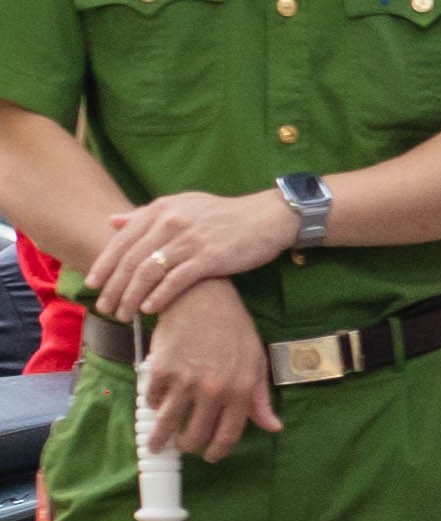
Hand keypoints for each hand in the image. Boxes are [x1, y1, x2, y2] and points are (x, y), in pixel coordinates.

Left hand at [88, 190, 297, 321]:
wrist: (267, 218)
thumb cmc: (225, 216)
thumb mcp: (183, 206)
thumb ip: (147, 214)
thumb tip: (113, 221)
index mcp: (161, 209)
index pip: (122, 240)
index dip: (104, 264)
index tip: (92, 284)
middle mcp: (171, 222)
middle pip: (131, 259)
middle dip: (114, 287)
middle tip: (104, 307)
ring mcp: (190, 240)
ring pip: (148, 272)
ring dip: (132, 296)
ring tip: (124, 314)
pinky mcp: (210, 258)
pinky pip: (176, 280)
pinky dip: (159, 296)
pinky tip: (149, 309)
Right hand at [136, 281, 281, 460]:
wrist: (202, 299)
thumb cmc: (233, 329)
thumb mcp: (255, 362)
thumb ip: (260, 398)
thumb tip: (273, 427)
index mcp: (240, 391)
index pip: (228, 435)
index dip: (217, 451)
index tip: (210, 456)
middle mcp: (213, 390)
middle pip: (195, 434)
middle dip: (189, 445)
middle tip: (184, 446)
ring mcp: (185, 381)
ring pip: (168, 423)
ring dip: (160, 438)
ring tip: (157, 443)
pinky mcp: (160, 369)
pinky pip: (152, 399)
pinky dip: (153, 405)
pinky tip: (156, 405)